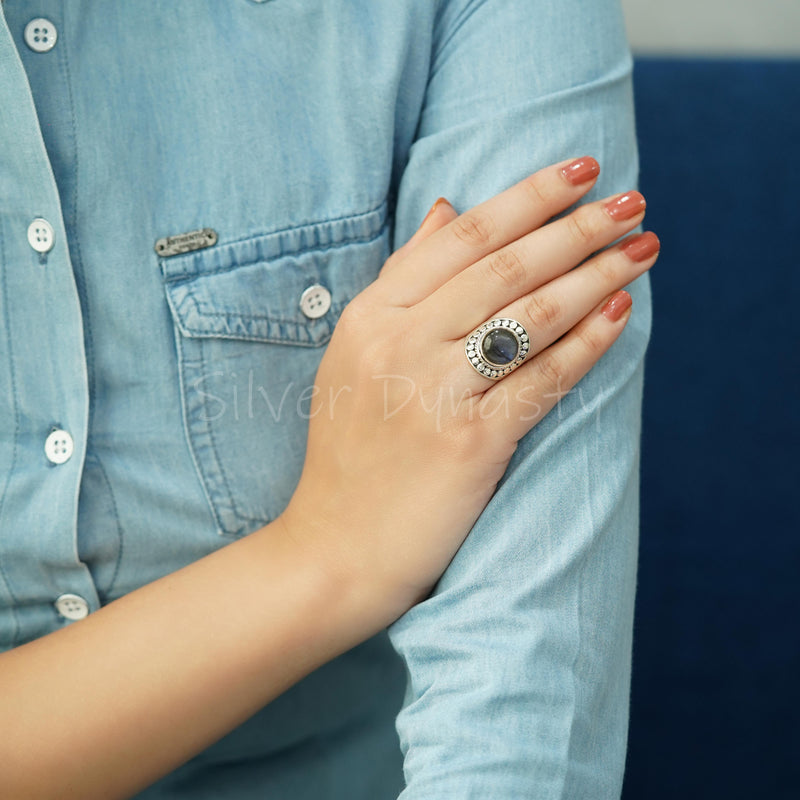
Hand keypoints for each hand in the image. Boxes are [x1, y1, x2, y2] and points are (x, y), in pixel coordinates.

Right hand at [280, 156, 657, 619]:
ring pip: (530, 314)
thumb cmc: (352, 451)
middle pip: (503, 266)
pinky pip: (542, 379)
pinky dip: (588, 343)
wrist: (337, 545)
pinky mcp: (469, 444)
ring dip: (596, 274)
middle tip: (631, 198)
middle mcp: (399, 344)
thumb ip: (403, 280)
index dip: (527, 197)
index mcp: (370, 317)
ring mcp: (433, 393)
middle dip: (577, 227)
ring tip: (642, 247)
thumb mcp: (356, 354)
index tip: (580, 170)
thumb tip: (446, 208)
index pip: (461, 239)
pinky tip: (621, 312)